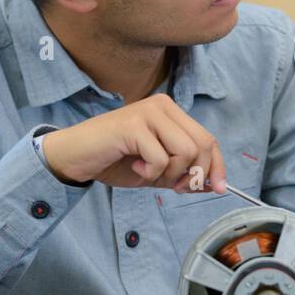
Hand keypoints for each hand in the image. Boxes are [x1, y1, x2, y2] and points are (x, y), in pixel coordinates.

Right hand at [41, 93, 225, 191]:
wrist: (76, 158)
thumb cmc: (116, 161)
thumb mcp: (158, 171)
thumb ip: (183, 174)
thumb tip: (213, 185)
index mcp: (171, 112)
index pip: (208, 138)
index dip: (216, 165)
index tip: (217, 188)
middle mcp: (163, 106)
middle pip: (202, 144)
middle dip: (194, 174)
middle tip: (174, 186)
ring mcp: (148, 113)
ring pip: (185, 150)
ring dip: (171, 173)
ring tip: (148, 172)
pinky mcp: (133, 125)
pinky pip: (160, 158)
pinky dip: (151, 172)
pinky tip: (135, 166)